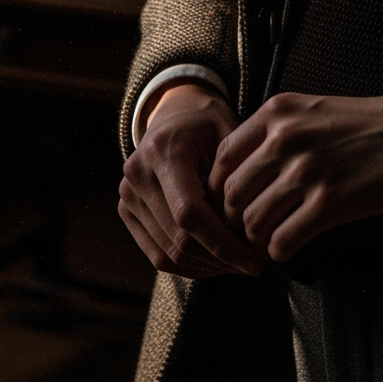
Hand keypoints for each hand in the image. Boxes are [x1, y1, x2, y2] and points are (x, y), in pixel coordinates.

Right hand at [119, 81, 265, 279]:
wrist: (176, 114)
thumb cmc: (210, 124)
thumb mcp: (230, 135)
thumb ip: (237, 176)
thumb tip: (252, 230)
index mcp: (163, 150)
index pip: (189, 213)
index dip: (224, 244)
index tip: (255, 262)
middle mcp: (137, 174)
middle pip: (179, 239)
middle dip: (221, 260)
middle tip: (256, 265)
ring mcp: (128, 194)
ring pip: (169, 253)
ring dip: (208, 267)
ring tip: (240, 264)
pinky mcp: (127, 211)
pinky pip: (158, 255)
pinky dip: (190, 266)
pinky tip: (217, 263)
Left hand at [208, 88, 382, 263]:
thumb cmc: (370, 125)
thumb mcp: (313, 111)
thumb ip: (278, 131)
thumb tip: (246, 171)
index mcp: (278, 112)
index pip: (223, 157)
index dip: (220, 188)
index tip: (230, 204)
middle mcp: (285, 138)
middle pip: (232, 192)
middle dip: (233, 220)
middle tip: (245, 233)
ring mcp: (306, 170)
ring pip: (252, 220)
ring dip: (255, 240)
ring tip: (266, 244)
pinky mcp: (330, 202)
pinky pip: (283, 240)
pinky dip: (279, 251)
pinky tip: (288, 249)